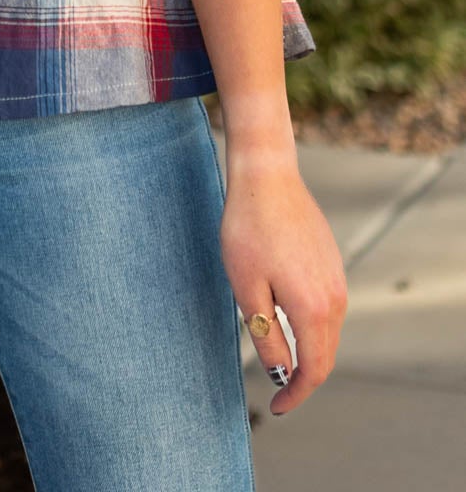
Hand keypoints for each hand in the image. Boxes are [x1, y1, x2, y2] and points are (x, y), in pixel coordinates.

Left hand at [219, 162, 348, 415]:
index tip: (277, 407)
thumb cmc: (248, 230)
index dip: (296, 394)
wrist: (268, 177)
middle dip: (304, 379)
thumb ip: (267, 336)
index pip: (314, 370)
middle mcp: (335, 299)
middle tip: (277, 393)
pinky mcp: (332, 264)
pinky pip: (327, 310)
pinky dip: (313, 328)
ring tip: (281, 360)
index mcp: (313, 309)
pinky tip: (289, 322)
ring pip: (329, 333)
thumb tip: (282, 372)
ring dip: (310, 353)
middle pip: (326, 355)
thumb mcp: (247, 288)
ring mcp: (337, 279)